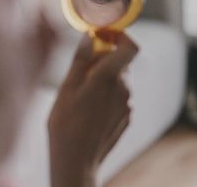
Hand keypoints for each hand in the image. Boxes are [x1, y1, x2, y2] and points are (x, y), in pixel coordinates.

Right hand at [48, 32, 138, 186]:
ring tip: (80, 93)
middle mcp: (124, 90)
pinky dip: (106, 94)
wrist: (76, 160)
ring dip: (103, 78)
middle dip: (103, 59)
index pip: (130, 47)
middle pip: (120, 62)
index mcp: (109, 78)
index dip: (120, 36)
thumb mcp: (67, 86)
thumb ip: (81, 59)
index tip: (103, 35)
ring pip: (118, 79)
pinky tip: (87, 107)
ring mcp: (127, 105)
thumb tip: (89, 36)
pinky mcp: (126, 118)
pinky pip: (118, 96)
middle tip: (79, 69)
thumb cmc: (66, 123)